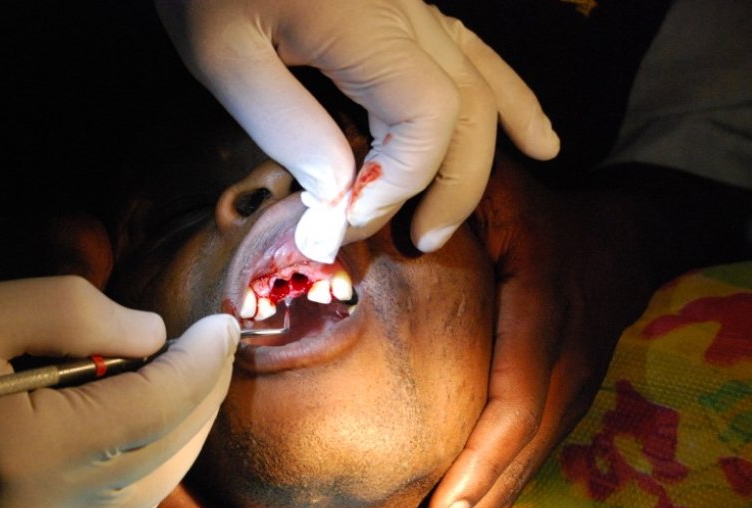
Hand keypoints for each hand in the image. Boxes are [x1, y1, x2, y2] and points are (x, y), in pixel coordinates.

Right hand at [0, 276, 238, 507]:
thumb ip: (75, 312)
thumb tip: (155, 336)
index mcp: (29, 448)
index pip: (157, 403)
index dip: (202, 362)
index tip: (224, 325)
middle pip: (169, 448)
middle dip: (206, 392)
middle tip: (214, 347)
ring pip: (158, 486)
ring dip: (189, 429)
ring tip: (192, 378)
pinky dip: (156, 464)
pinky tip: (155, 424)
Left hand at [155, 0, 558, 262]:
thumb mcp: (218, 50)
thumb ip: (283, 121)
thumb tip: (339, 188)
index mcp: (365, 23)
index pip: (427, 116)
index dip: (400, 181)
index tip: (346, 217)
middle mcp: (406, 12)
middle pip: (468, 108)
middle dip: (448, 187)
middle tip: (413, 240)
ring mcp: (413, 6)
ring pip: (481, 84)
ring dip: (479, 159)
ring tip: (456, 216)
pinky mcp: (405, 8)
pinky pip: (472, 57)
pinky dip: (506, 101)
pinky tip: (532, 136)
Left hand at [393, 153, 657, 507]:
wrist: (616, 242)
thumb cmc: (536, 212)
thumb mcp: (495, 186)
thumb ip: (437, 192)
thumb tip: (351, 207)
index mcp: (543, 311)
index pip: (517, 395)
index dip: (482, 456)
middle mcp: (562, 366)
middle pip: (515, 457)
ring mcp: (565, 397)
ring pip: (520, 476)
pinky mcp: (555, 413)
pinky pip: (523, 473)